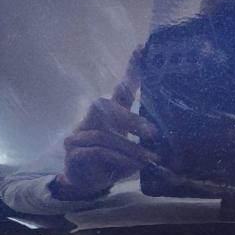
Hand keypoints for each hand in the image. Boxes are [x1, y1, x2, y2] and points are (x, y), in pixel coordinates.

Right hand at [55, 51, 159, 198]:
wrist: (86, 185)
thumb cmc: (112, 162)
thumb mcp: (131, 149)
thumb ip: (142, 140)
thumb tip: (162, 136)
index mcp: (110, 113)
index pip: (121, 88)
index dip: (132, 69)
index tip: (142, 49)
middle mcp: (92, 117)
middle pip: (107, 105)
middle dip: (131, 120)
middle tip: (153, 133)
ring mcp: (79, 133)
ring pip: (105, 135)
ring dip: (130, 150)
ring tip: (149, 160)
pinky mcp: (73, 151)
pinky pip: (98, 151)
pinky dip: (118, 159)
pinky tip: (132, 166)